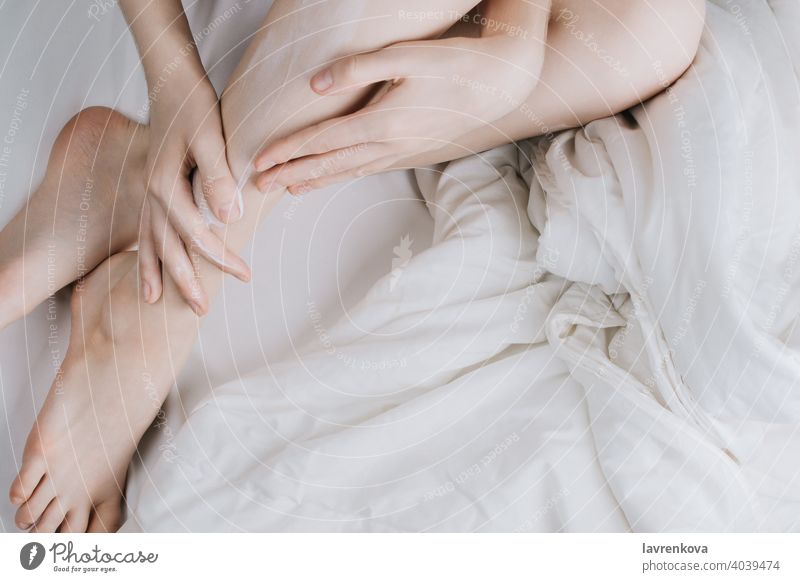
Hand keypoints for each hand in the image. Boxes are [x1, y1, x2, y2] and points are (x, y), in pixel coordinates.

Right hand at [139, 68, 248, 313]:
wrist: (173, 82)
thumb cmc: (195, 107)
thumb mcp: (211, 138)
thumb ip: (218, 178)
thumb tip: (230, 218)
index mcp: (165, 184)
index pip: (196, 233)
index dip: (221, 257)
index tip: (245, 275)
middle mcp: (151, 193)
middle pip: (166, 246)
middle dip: (185, 280)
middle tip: (201, 311)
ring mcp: (147, 192)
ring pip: (148, 240)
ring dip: (154, 272)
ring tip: (153, 301)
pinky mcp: (151, 188)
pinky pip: (144, 227)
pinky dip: (143, 250)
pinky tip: (146, 265)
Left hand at [252, 35, 543, 193]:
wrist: (501, 83)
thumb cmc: (454, 62)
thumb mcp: (405, 55)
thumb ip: (356, 68)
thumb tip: (315, 85)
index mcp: (384, 122)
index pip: (324, 140)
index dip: (290, 150)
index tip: (261, 161)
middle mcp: (391, 144)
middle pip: (331, 164)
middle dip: (293, 174)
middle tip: (260, 185)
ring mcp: (404, 151)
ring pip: (350, 171)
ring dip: (317, 179)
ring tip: (291, 188)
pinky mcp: (414, 150)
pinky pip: (371, 168)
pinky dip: (346, 175)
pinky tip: (336, 176)